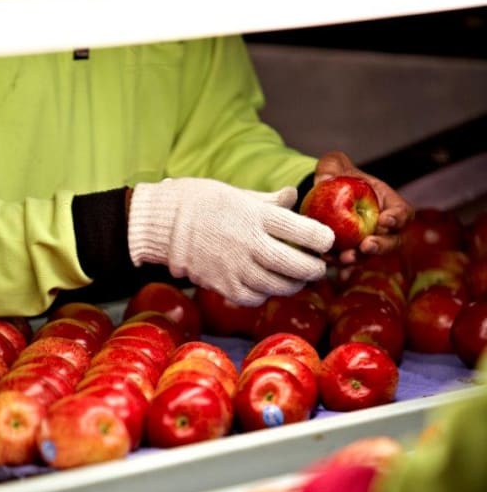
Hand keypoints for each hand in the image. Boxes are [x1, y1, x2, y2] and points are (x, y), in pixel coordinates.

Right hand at [128, 178, 333, 305]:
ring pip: (279, 286)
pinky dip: (266, 294)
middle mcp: (249, 244)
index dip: (321, 238)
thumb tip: (293, 197)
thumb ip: (269, 201)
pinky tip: (267, 286)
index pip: (302, 230)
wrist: (163, 223)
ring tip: (298, 279)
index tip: (327, 240)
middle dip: (313, 268)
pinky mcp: (224, 286)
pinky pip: (255, 298)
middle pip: (295, 264)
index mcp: (256, 216)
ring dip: (294, 284)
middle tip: (319, 267)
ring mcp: (236, 268)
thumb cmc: (200, 202)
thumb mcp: (237, 193)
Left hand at [314, 151, 413, 263]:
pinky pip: (350, 265)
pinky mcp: (351, 254)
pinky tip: (328, 261)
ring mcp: (368, 243)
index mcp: (388, 202)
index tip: (384, 220)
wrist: (322, 198)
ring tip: (345, 258)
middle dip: (381, 246)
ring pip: (370, 257)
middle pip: (393, 242)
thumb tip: (323, 179)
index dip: (397, 218)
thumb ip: (332, 166)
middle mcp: (383, 227)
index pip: (403, 213)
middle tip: (366, 245)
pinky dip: (341, 267)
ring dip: (359, 259)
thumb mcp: (333, 164)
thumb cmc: (337, 178)